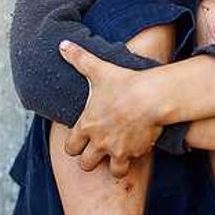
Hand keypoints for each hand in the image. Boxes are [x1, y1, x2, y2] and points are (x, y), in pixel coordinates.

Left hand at [59, 40, 162, 177]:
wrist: (151, 97)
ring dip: (115, 165)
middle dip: (92, 158)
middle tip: (101, 148)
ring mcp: (118, 150)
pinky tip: (140, 145)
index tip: (84, 138)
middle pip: (86, 164)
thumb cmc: (124, 83)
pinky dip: (136, 157)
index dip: (76, 145)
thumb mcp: (99, 70)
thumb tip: (63, 44)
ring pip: (112, 170)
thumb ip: (79, 59)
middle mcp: (99, 142)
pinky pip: (133, 163)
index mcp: (86, 126)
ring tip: (121, 153)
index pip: (70, 148)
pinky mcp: (136, 153)